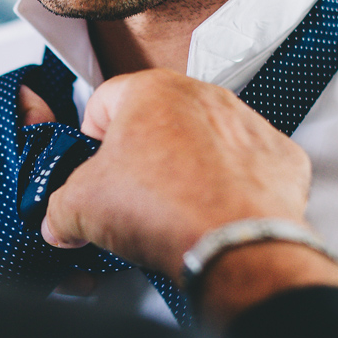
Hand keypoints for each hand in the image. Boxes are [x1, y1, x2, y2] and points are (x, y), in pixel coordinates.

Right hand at [40, 70, 313, 280]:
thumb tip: (60, 220)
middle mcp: (203, 96)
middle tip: (130, 196)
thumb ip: (58, 207)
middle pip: (155, 121)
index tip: (93, 169)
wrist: (234, 247)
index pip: (102, 102)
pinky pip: (244, 166)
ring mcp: (246, 123)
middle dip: (140, 156)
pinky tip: (212, 214)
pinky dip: (229, 187)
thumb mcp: (79, 208)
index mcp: (150, 91)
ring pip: (202, 140)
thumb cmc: (165, 211)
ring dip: (185, 168)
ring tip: (173, 210)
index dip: (90, 141)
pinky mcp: (279, 158)